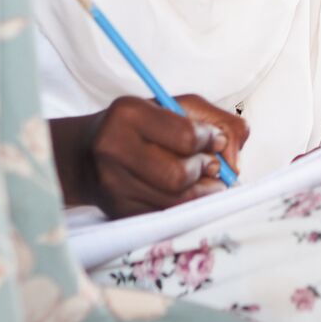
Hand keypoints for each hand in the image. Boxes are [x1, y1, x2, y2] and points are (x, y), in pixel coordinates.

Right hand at [85, 95, 249, 217]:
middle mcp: (113, 148)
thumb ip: (216, 120)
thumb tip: (233, 153)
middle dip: (206, 171)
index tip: (217, 140)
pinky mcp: (116, 210)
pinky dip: (184, 206)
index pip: (186, 136)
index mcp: (129, 113)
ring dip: (202, 193)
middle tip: (212, 166)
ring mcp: (111, 184)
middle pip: (179, 175)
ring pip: (174, 201)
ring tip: (206, 181)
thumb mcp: (177, 106)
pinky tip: (184, 193)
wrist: (87, 154)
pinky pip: (164, 215)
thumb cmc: (143, 125)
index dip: (211, 140)